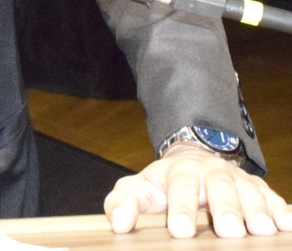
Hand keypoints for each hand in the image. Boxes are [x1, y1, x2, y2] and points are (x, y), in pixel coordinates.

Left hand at [104, 145, 291, 237]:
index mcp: (180, 172)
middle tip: (229, 231)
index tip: (180, 230)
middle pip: (220, 188)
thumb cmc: (163, 185)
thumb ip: (124, 202)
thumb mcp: (140, 189)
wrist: (192, 161)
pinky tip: (287, 225)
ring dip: (257, 211)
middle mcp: (211, 173)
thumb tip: (118, 223)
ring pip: (249, 192)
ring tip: (261, 231)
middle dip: (225, 209)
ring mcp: (237, 181)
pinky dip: (281, 211)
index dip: (181, 208)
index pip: (180, 188)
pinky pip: (273, 199)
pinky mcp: (258, 191)